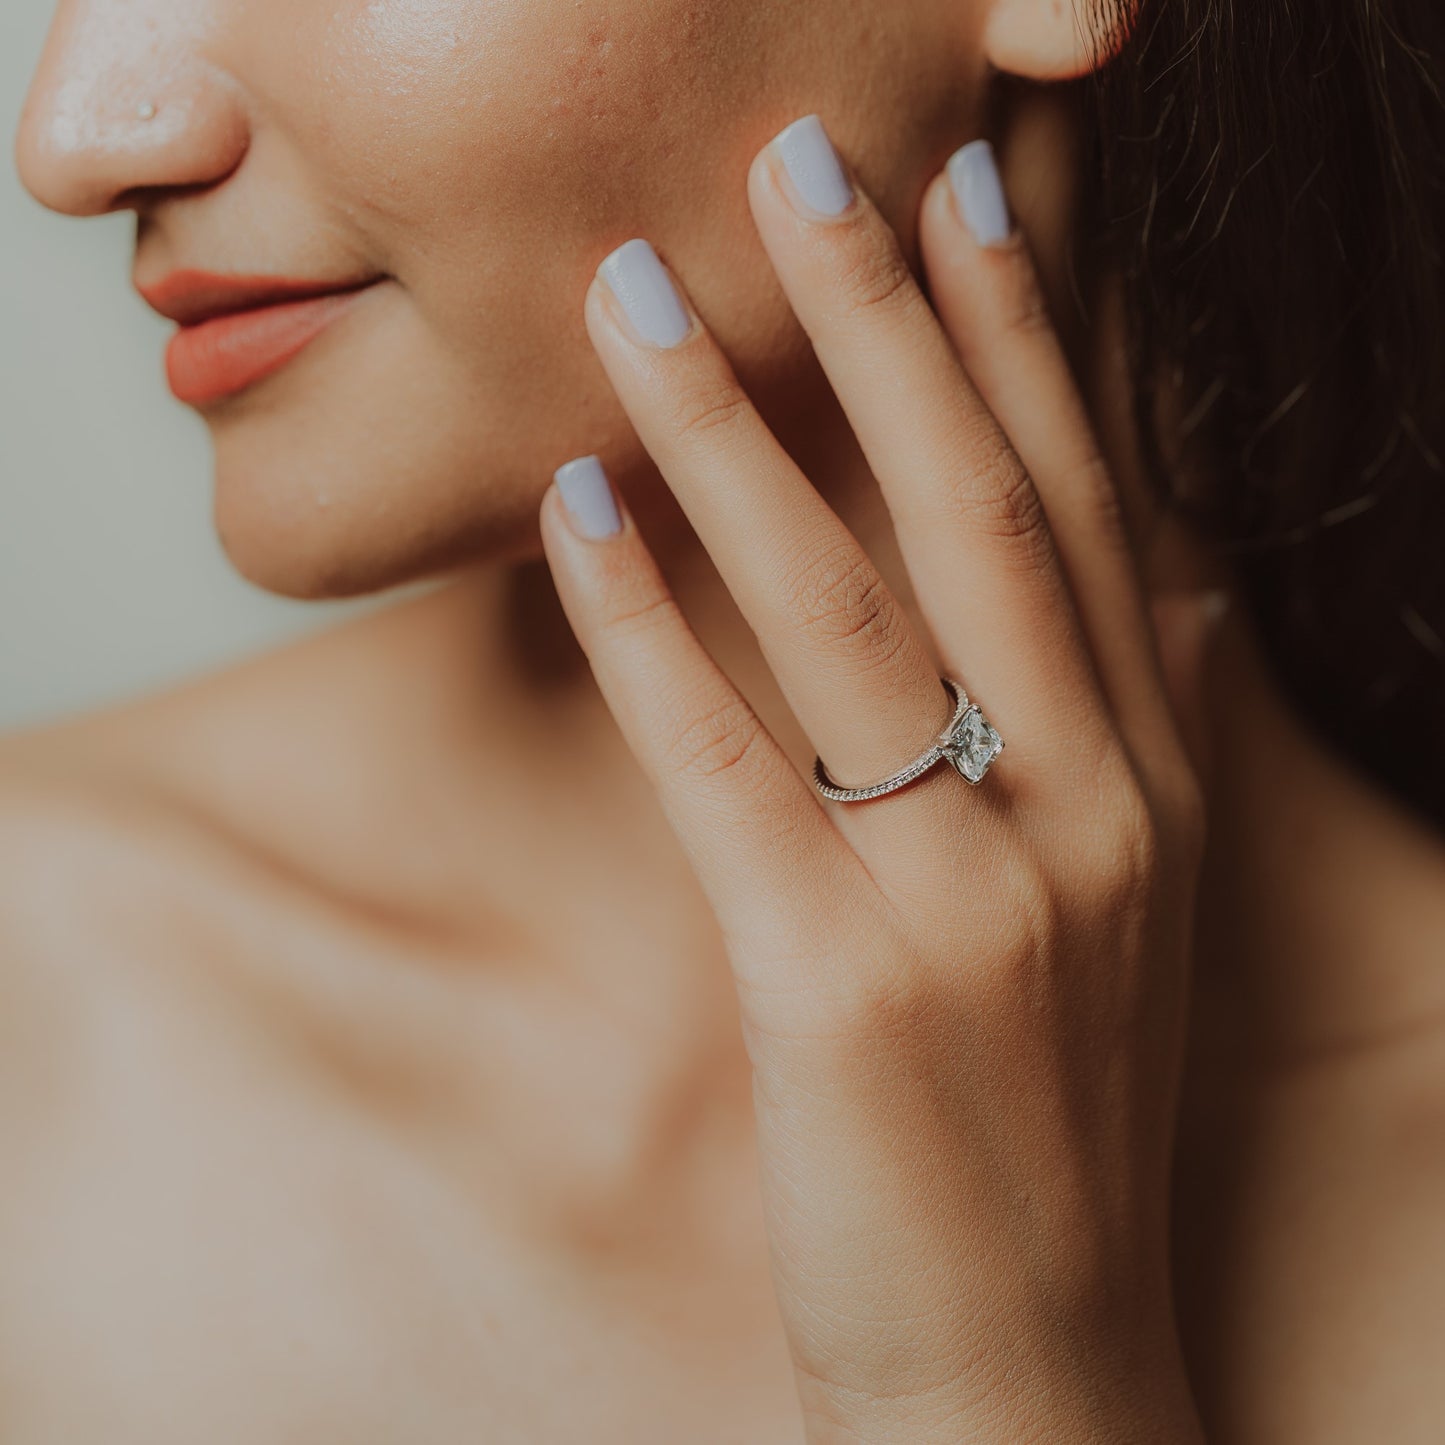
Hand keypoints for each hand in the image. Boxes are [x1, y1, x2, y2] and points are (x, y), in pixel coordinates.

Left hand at [540, 117, 1208, 1442]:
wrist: (1033, 1353)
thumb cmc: (1050, 1117)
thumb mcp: (1119, 911)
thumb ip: (1109, 738)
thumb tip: (1108, 586)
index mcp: (1149, 781)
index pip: (1085, 507)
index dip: (1021, 337)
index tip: (959, 196)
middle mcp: (1089, 808)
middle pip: (979, 511)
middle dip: (888, 321)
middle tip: (801, 162)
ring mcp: (978, 893)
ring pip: (846, 608)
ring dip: (733, 434)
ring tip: (636, 297)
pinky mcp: (847, 983)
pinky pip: (730, 758)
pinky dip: (646, 623)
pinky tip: (574, 513)